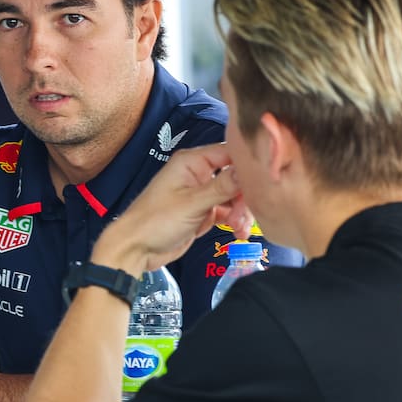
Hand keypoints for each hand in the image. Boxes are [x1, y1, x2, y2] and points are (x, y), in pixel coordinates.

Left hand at [93, 143, 251, 272]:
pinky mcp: (203, 212)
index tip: (265, 181)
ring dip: (241, 212)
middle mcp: (198, 173)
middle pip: (236, 177)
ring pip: (234, 196)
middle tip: (243, 217)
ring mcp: (201, 193)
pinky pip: (227, 212)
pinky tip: (238, 233)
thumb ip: (222, 187)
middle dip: (244, 196)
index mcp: (192, 162)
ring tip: (239, 229)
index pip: (230, 152)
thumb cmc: (156, 221)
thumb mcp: (192, 204)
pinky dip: (234, 221)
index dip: (248, 166)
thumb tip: (249, 171)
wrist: (136, 249)